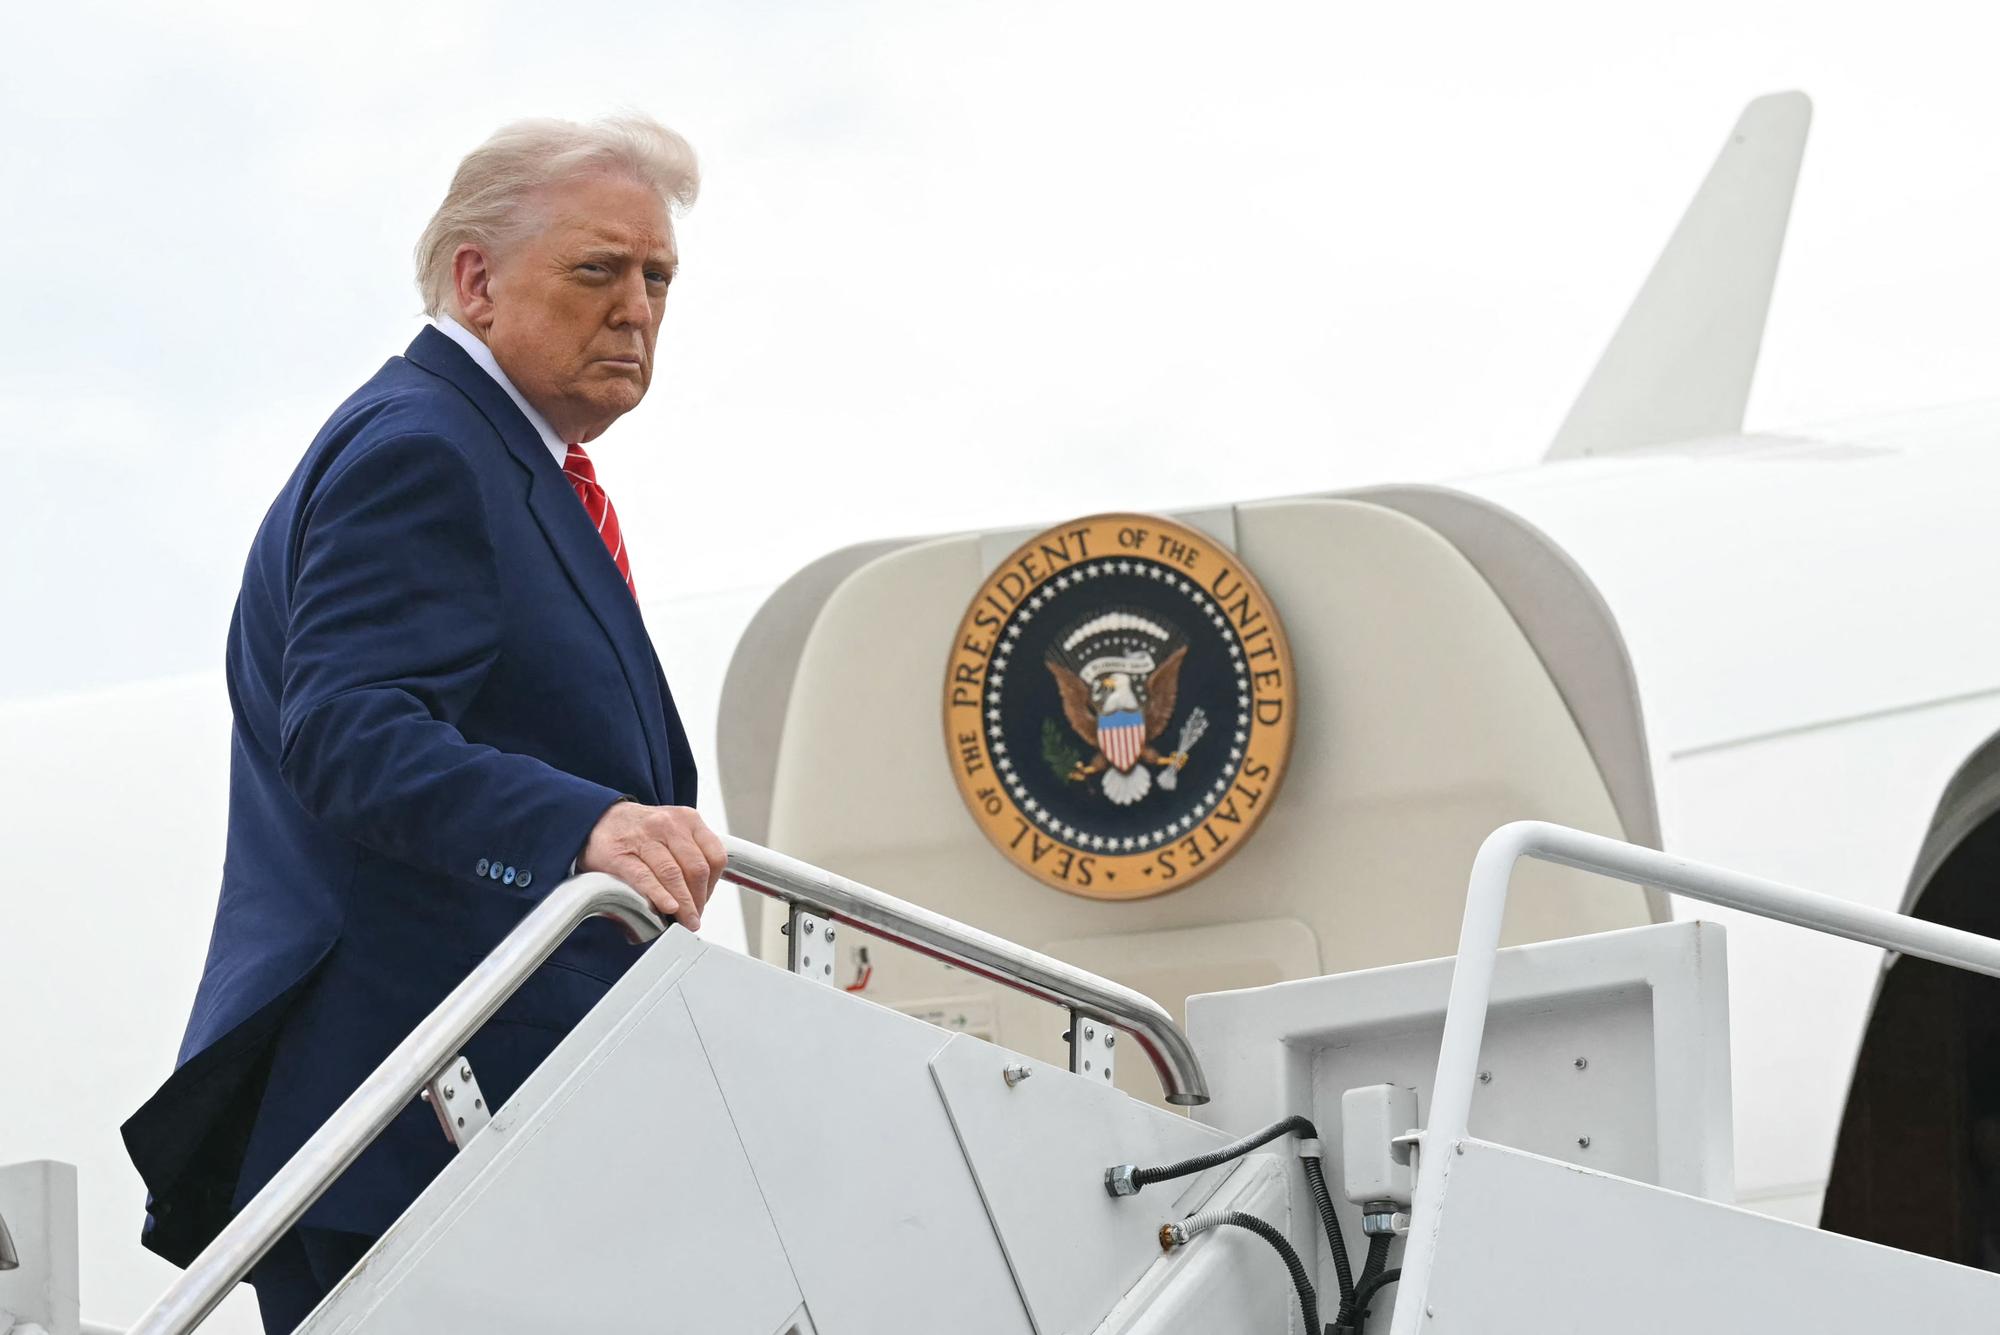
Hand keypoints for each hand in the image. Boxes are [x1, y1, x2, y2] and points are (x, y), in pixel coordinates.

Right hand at [577, 801, 726, 929]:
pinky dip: (659, 895)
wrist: (596, 819)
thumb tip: (702, 896)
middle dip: (698, 900)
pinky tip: (667, 908)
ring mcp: (643, 837)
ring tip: (684, 921)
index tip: (703, 902)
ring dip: (683, 904)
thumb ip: (691, 855)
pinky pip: (644, 877)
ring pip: (673, 874)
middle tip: (693, 919)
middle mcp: (668, 824)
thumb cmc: (640, 832)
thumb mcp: (673, 831)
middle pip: (696, 868)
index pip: (715, 856)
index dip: (713, 885)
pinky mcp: (619, 854)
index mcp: (688, 819)